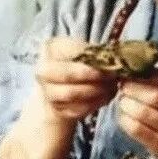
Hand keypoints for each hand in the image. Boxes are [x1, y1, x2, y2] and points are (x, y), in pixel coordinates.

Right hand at [0, 37, 117, 158]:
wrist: (63, 80)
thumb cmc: (78, 59)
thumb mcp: (84, 49)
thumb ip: (96, 52)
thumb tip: (115, 59)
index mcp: (51, 48)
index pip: (72, 52)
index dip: (92, 59)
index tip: (111, 63)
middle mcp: (43, 70)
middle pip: (68, 75)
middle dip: (94, 76)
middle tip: (112, 76)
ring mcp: (47, 92)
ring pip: (72, 94)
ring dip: (96, 91)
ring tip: (112, 87)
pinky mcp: (56, 109)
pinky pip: (75, 110)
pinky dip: (94, 104)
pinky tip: (106, 96)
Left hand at [118, 68, 157, 158]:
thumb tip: (137, 66)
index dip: (142, 73)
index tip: (128, 70)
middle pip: (153, 95)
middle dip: (132, 88)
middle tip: (122, 85)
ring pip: (144, 112)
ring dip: (127, 104)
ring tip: (122, 100)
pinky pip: (139, 130)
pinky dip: (126, 121)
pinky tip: (123, 116)